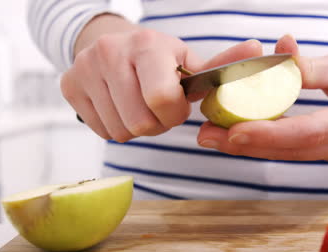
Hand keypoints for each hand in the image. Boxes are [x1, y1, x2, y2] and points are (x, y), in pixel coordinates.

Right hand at [61, 15, 262, 141]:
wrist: (112, 43)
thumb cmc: (157, 59)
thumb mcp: (187, 60)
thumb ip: (221, 65)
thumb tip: (258, 50)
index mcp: (146, 46)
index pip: (161, 100)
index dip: (173, 114)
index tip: (175, 105)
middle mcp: (110, 54)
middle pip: (140, 124)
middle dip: (156, 124)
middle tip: (157, 108)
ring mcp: (85, 70)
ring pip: (120, 132)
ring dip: (137, 127)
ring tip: (139, 105)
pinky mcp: (69, 86)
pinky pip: (101, 131)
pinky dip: (116, 126)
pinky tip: (120, 106)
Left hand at [197, 35, 327, 162]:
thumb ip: (310, 66)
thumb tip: (278, 50)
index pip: (308, 132)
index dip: (270, 134)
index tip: (234, 131)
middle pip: (291, 150)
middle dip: (247, 145)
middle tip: (208, 136)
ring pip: (289, 154)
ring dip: (251, 147)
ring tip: (214, 138)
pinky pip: (295, 151)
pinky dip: (267, 144)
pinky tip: (240, 136)